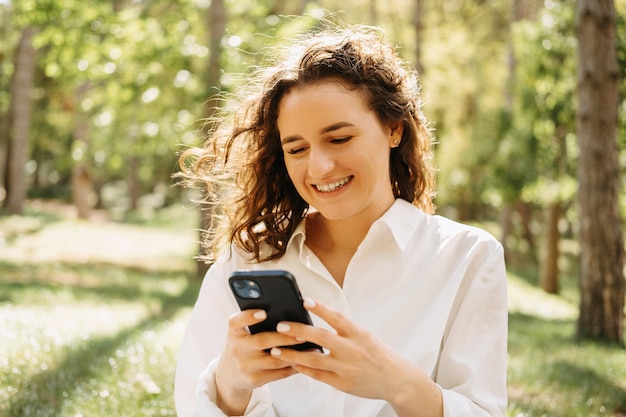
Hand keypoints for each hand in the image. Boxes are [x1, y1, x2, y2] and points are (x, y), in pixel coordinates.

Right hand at [215, 309, 300, 414]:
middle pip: (261, 341)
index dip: (249, 317)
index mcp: (234, 333)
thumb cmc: (242, 347)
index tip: (264, 313)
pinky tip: (304, 361)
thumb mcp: (240, 334)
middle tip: (302, 334)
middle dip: (284, 338)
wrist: (230, 376)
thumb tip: (285, 313)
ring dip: (294, 354)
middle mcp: (237, 349)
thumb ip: (253, 323)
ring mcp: (245, 366)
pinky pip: (278, 373)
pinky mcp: (254, 380)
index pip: (236, 322)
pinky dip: (293, 367)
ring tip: (310, 347)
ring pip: (274, 360)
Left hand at [269, 299, 442, 416]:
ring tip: (276, 349)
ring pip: (314, 360)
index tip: (304, 300)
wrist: (396, 380)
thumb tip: (319, 317)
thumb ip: (344, 329)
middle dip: (298, 331)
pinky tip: (292, 364)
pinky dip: (303, 369)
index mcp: (359, 334)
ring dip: (293, 354)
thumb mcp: (365, 335)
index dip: (320, 308)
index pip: (337, 317)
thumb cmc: (379, 354)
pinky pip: (318, 375)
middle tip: (280, 326)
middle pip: (321, 337)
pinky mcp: (343, 384)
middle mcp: (352, 350)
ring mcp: (346, 368)